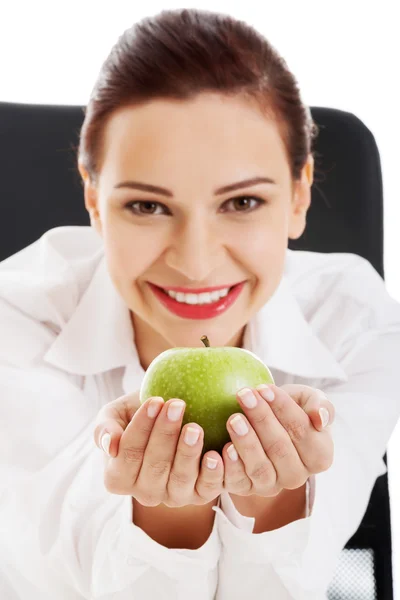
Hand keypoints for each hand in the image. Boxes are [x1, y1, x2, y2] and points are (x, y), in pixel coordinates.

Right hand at [93, 391, 223, 506]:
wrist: (170, 416)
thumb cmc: (139, 412)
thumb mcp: (116, 413)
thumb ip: (104, 427)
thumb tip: (109, 445)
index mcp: (117, 477)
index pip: (127, 454)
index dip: (141, 428)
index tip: (155, 400)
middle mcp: (144, 493)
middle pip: (154, 467)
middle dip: (166, 434)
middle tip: (177, 405)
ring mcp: (172, 496)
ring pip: (179, 480)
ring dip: (187, 453)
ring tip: (195, 427)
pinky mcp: (199, 495)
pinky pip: (206, 489)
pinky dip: (212, 474)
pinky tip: (215, 454)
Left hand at [221, 384, 333, 496]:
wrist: (262, 421)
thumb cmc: (289, 407)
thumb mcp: (306, 398)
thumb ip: (319, 404)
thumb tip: (320, 419)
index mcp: (319, 456)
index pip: (303, 432)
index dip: (283, 409)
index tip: (264, 388)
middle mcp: (297, 476)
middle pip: (280, 449)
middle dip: (261, 420)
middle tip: (243, 395)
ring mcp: (272, 485)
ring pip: (260, 468)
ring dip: (246, 443)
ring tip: (233, 419)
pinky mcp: (246, 489)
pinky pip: (237, 482)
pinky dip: (229, 468)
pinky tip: (222, 449)